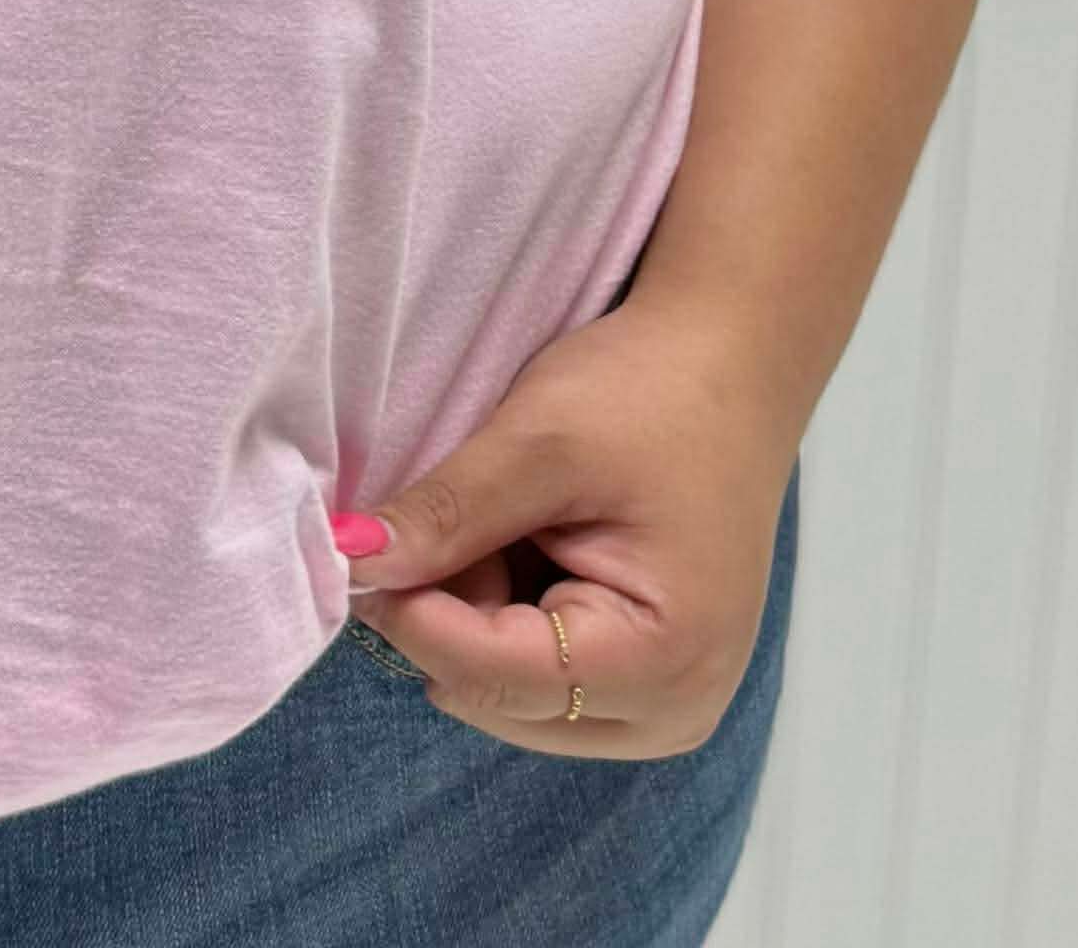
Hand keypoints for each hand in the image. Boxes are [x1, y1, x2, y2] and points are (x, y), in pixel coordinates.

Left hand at [332, 290, 797, 757]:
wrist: (727, 366)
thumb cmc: (647, 393)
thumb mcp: (540, 441)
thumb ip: (448, 513)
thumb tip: (350, 562)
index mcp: (662, 661)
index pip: (494, 674)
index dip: (413, 611)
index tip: (362, 543)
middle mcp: (674, 712)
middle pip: (498, 697)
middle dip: (450, 615)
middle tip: (451, 516)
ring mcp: (666, 708)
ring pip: (508, 698)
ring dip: (476, 619)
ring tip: (508, 525)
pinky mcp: (651, 686)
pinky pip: (541, 681)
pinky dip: (508, 619)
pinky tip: (528, 548)